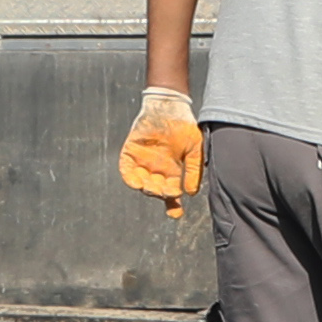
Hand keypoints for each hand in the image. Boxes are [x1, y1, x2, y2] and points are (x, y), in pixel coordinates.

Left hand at [118, 85, 201, 213]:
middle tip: (165, 193)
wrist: (169, 106)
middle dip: (160, 194)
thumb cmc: (185, 126)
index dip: (173, 204)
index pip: (171, 192)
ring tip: (151, 189)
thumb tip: (191, 193)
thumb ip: (194, 170)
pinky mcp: (130, 152)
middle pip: (156, 189)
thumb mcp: (195, 149)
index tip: (175, 214)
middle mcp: (157, 169)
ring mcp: (143, 161)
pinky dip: (130, 177)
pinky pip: (127, 169)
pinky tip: (136, 182)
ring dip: (146, 188)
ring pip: (141, 182)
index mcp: (172, 171)